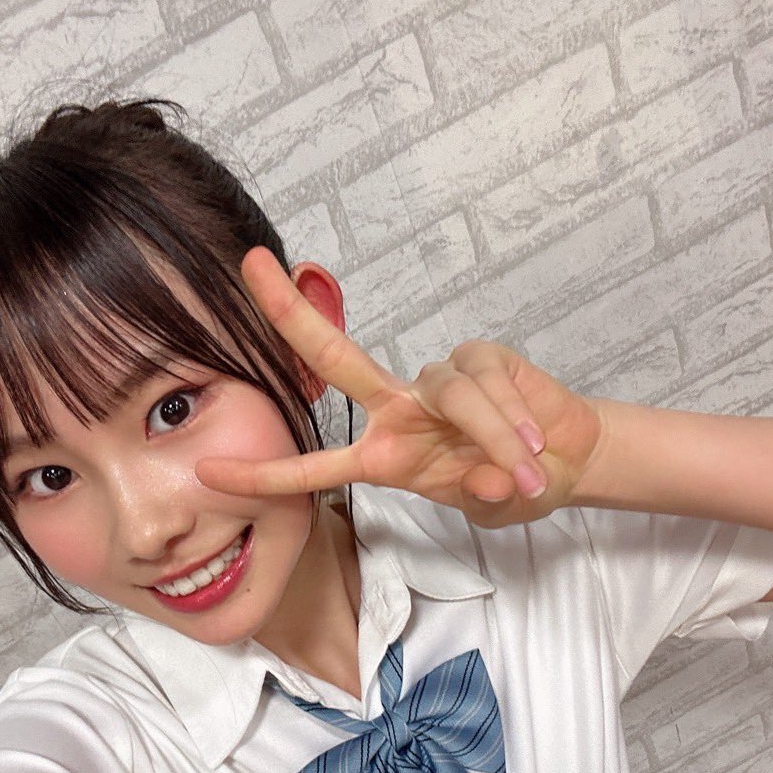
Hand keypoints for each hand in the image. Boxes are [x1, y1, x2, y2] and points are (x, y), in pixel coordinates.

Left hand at [195, 248, 603, 526]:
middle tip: (254, 266)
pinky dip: (514, 419)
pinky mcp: (481, 357)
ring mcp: (436, 379)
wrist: (566, 462)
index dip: (263, 472)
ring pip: (452, 395)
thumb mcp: (489, 506)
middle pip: (334, 356)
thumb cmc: (510, 485)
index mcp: (384, 454)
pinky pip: (489, 383)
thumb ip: (481, 496)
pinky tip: (534, 441)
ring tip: (526, 474)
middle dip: (290, 314)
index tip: (207, 470)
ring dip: (494, 437)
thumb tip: (488, 481)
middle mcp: (398, 408)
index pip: (314, 464)